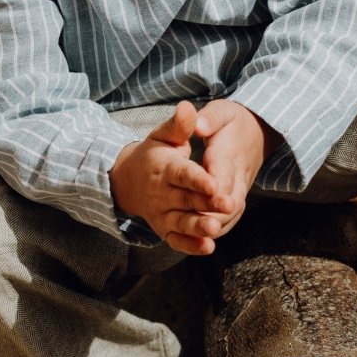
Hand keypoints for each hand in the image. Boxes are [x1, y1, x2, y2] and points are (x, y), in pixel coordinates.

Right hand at [109, 101, 234, 254]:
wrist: (127, 181)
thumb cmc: (154, 154)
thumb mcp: (164, 136)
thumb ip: (179, 125)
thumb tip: (188, 108)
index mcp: (163, 167)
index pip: (182, 173)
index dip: (197, 179)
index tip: (214, 182)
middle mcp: (160, 193)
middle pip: (185, 199)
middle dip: (206, 203)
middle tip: (228, 205)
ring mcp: (161, 213)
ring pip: (181, 222)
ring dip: (198, 227)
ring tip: (216, 229)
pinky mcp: (164, 230)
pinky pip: (176, 240)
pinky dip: (190, 246)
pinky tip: (207, 248)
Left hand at [193, 100, 280, 237]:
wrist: (260, 130)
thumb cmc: (234, 121)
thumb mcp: (222, 111)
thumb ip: (210, 118)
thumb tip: (198, 125)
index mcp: (230, 151)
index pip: (223, 171)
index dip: (214, 184)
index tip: (205, 193)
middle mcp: (238, 173)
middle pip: (230, 197)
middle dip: (216, 212)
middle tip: (201, 225)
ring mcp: (241, 187)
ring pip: (233, 211)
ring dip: (218, 223)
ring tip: (201, 235)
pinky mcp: (239, 196)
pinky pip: (233, 216)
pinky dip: (222, 226)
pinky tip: (205, 237)